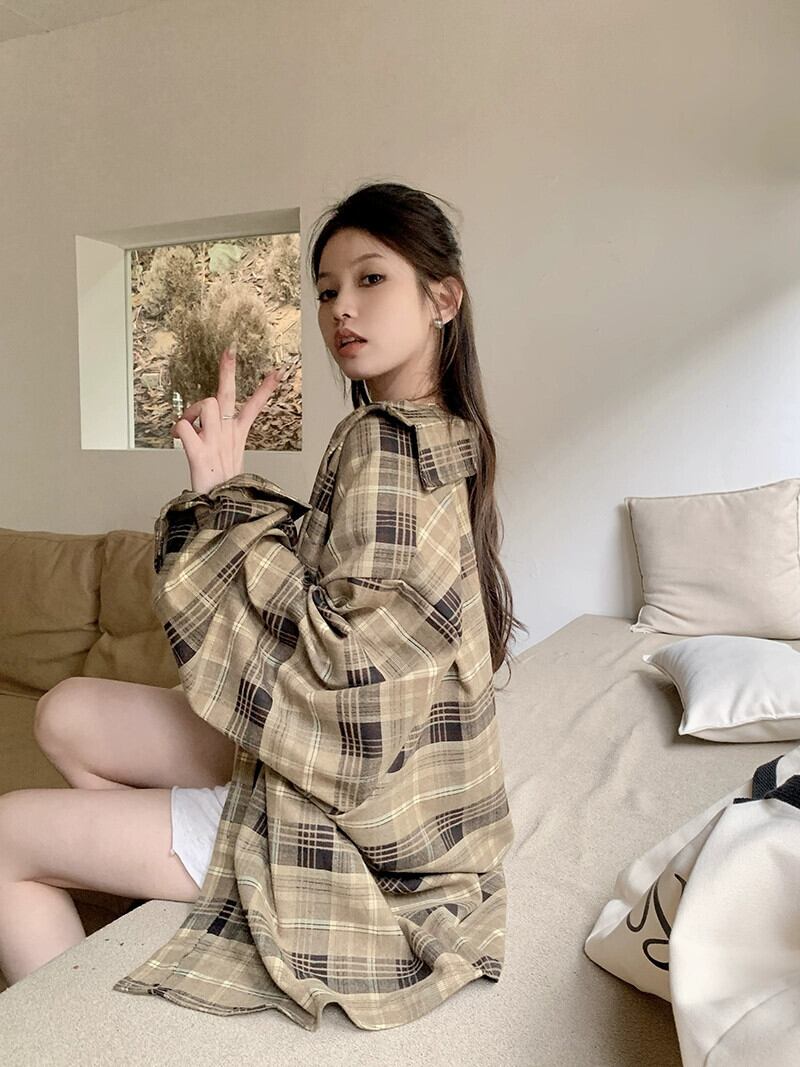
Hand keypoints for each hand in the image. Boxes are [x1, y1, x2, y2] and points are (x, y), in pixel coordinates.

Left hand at [171, 342, 286, 494]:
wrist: (220, 511)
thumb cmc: (219, 485)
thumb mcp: (221, 459)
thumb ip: (211, 437)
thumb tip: (187, 423)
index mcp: (235, 435)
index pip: (253, 407)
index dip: (265, 389)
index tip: (277, 372)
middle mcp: (227, 435)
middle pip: (229, 395)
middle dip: (228, 371)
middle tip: (229, 350)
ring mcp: (215, 443)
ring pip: (207, 404)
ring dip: (193, 410)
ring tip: (189, 424)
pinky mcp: (200, 454)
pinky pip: (185, 427)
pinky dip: (179, 429)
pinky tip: (178, 438)